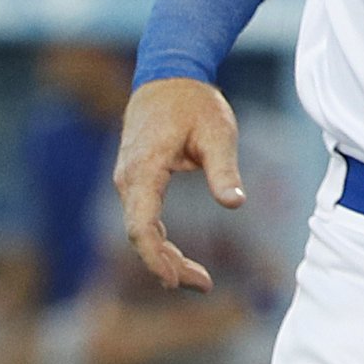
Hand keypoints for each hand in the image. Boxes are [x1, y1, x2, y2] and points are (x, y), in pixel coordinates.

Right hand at [112, 77, 244, 292]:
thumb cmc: (194, 103)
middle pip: (140, 235)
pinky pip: (143, 219)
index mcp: (143, 170)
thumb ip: (223, 169)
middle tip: (204, 285)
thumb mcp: (218, 132)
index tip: (175, 280)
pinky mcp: (136, 182)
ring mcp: (128, 181)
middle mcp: (128, 180)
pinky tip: (178, 259)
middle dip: (167, 265)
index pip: (141, 226)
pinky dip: (159, 241)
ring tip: (200, 280)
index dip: (155, 257)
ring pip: (141, 229)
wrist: (168, 77)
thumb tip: (235, 203)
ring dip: (164, 256)